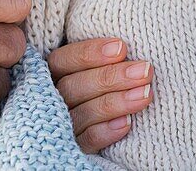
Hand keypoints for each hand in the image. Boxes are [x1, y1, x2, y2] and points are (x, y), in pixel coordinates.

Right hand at [48, 37, 153, 153]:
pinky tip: (127, 123)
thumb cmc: (99, 84)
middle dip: (111, 77)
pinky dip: (106, 132)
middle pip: (74, 87)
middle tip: (145, 71)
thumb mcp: (92, 68)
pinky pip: (86, 141)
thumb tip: (125, 47)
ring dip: (116, 103)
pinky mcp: (73, 147)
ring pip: (83, 114)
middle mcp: (51, 99)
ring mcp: (60, 125)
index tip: (122, 47)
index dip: (90, 53)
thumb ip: (102, 60)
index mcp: (50, 73)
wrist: (94, 126)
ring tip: (145, 94)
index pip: (63, 60)